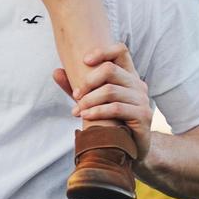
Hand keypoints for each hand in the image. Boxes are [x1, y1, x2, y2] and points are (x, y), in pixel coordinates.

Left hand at [55, 42, 151, 160]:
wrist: (128, 148)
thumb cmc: (110, 121)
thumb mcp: (91, 101)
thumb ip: (75, 87)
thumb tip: (55, 71)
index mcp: (128, 76)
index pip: (120, 50)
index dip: (102, 51)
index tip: (84, 60)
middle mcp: (138, 84)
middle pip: (110, 69)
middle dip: (88, 81)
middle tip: (75, 95)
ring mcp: (142, 99)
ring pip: (110, 90)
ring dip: (89, 100)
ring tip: (77, 111)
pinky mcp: (143, 115)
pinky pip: (116, 108)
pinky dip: (97, 112)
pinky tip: (86, 117)